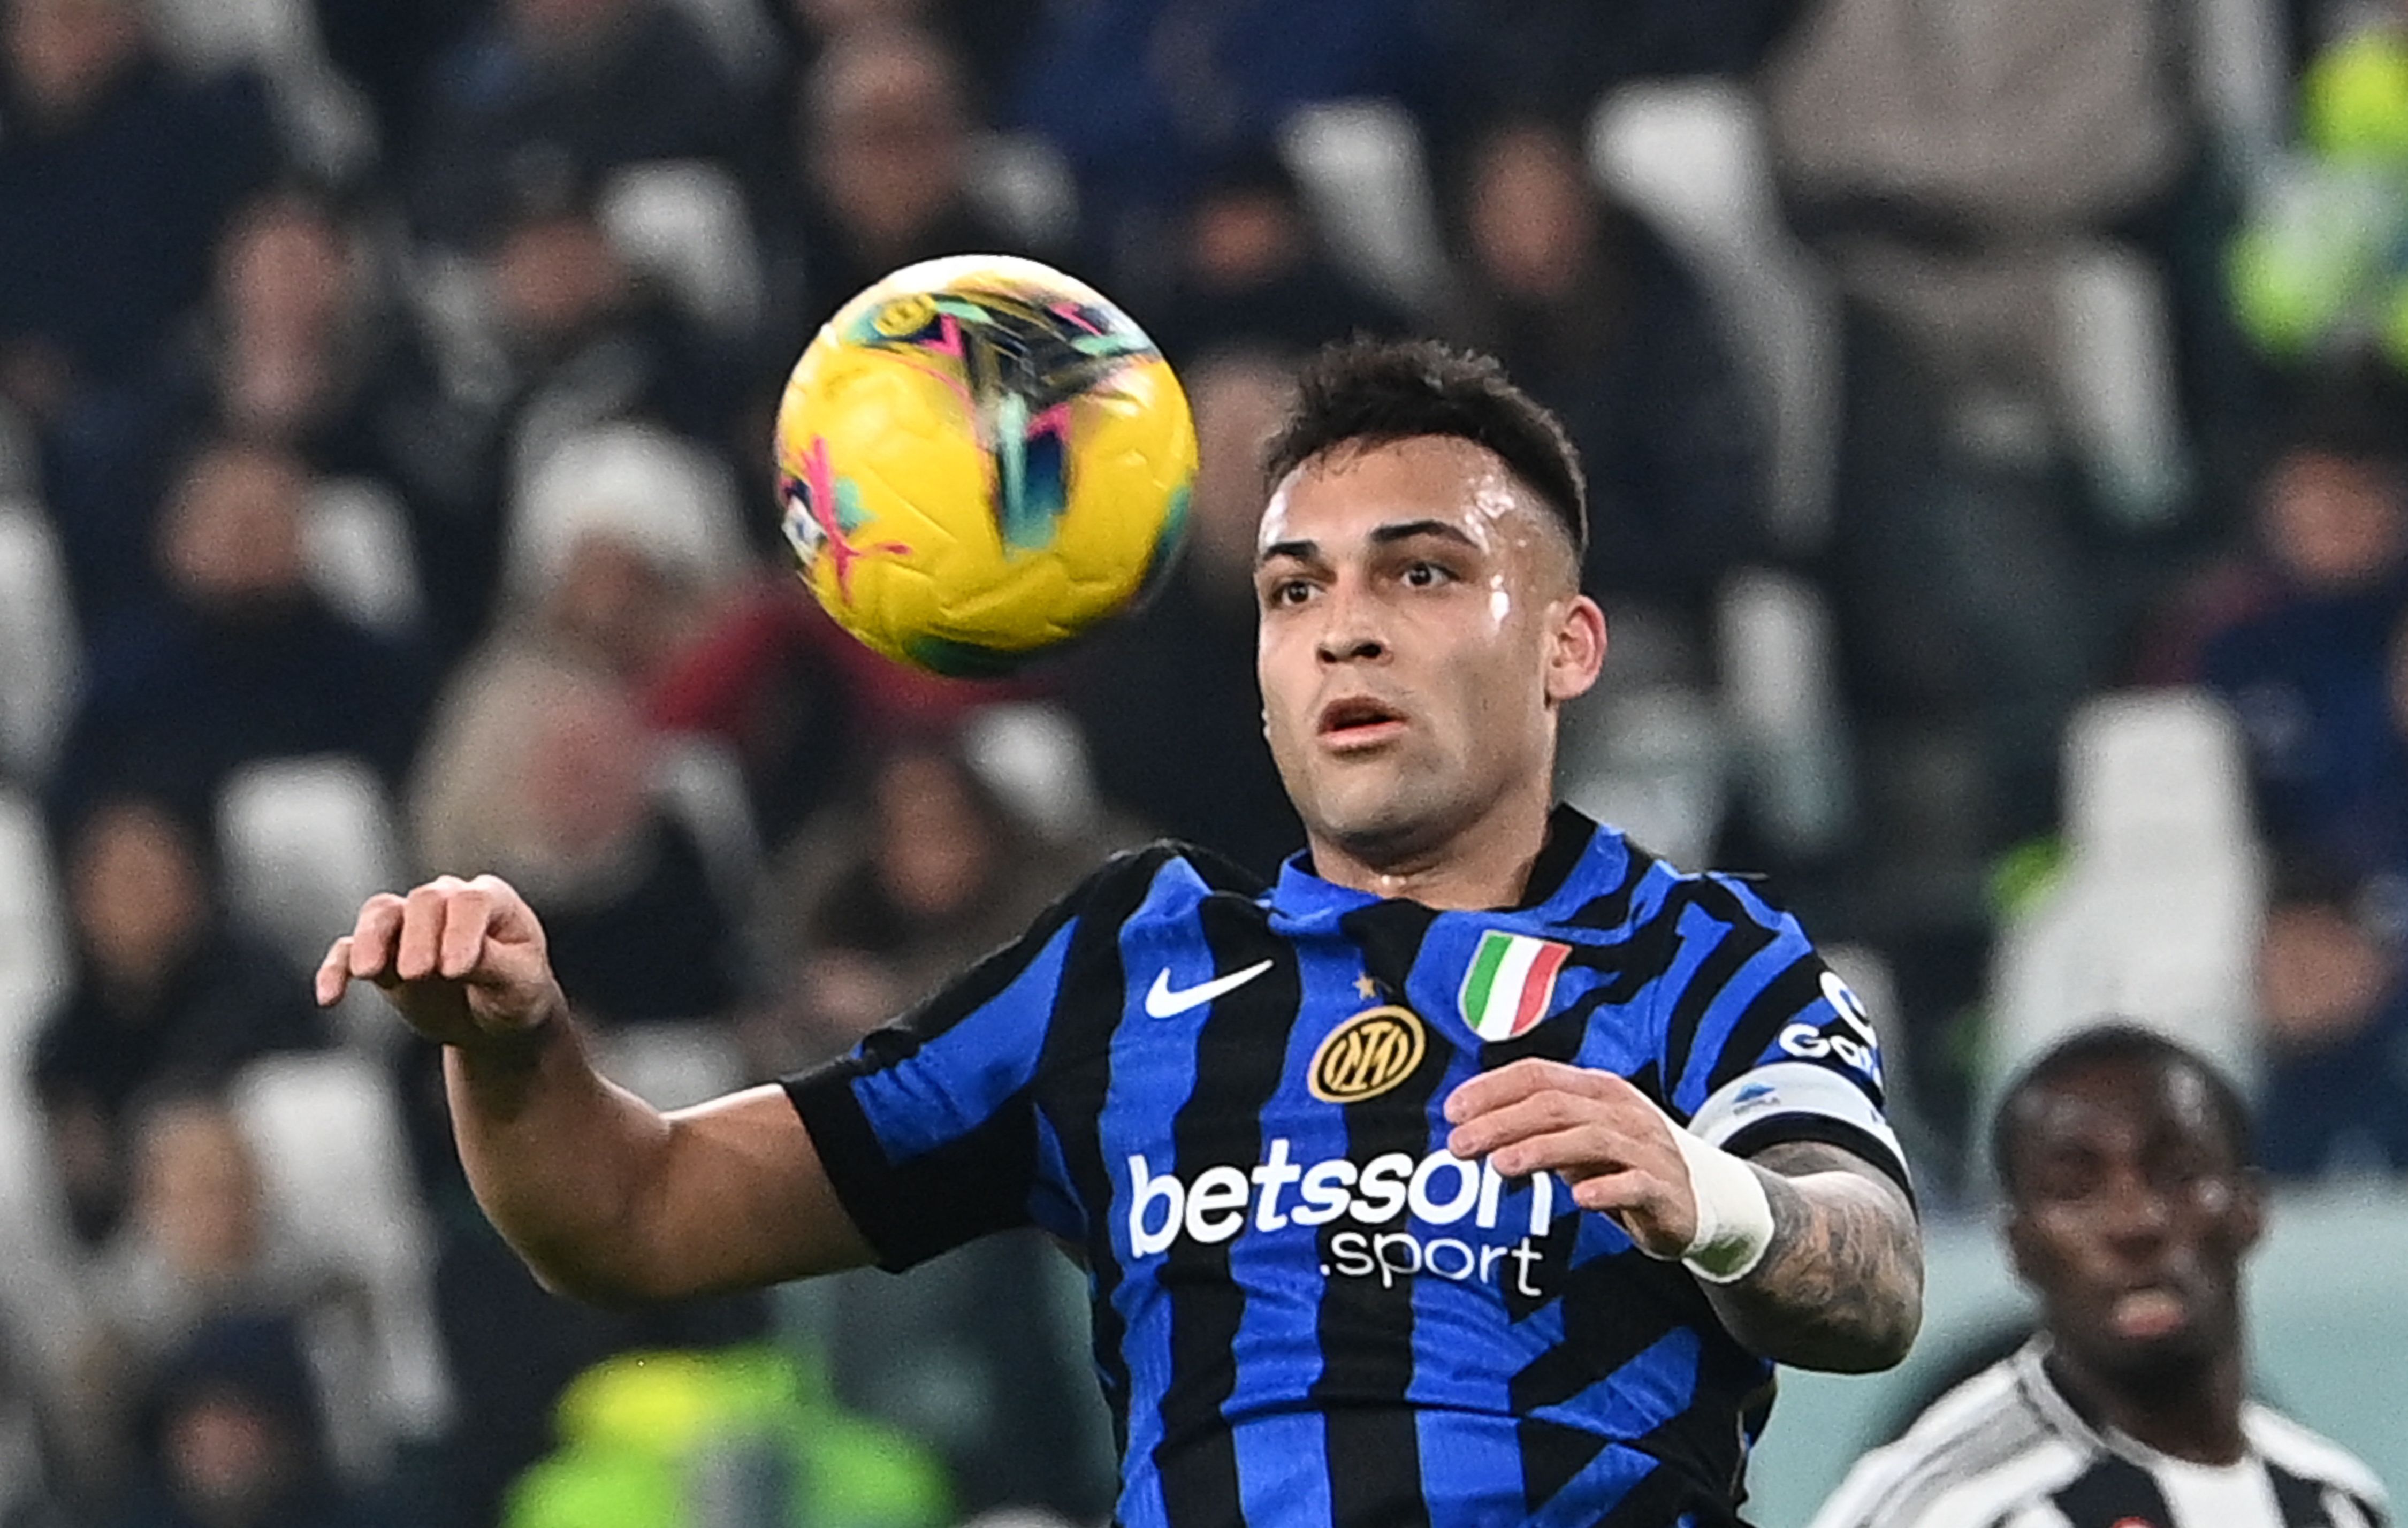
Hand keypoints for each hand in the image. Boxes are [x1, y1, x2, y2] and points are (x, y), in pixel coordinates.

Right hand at [316, 874, 566, 1049]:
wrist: (494, 1020)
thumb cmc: (515, 993)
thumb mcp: (518, 984)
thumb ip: (491, 965)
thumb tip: (454, 961)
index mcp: (491, 900)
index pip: (469, 902)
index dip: (461, 931)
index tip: (456, 970)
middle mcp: (447, 902)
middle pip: (423, 902)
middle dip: (418, 936)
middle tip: (418, 973)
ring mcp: (409, 925)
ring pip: (381, 914)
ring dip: (370, 940)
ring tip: (367, 973)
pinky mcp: (380, 954)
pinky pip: (347, 951)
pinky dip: (335, 969)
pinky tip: (330, 996)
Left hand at [1443, 1058, 1698, 1257]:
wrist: (1694, 1201)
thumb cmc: (1620, 1166)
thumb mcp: (1577, 1140)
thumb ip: (1536, 1129)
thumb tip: (1471, 1127)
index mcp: (1596, 1089)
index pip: (1538, 1075)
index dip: (1492, 1089)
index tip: (1451, 1111)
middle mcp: (1621, 1111)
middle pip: (1554, 1105)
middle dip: (1502, 1122)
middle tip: (1458, 1145)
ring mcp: (1646, 1147)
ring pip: (1590, 1139)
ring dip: (1541, 1149)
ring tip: (1500, 1166)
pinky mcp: (1663, 1188)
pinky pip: (1634, 1184)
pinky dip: (1605, 1189)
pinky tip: (1578, 1199)